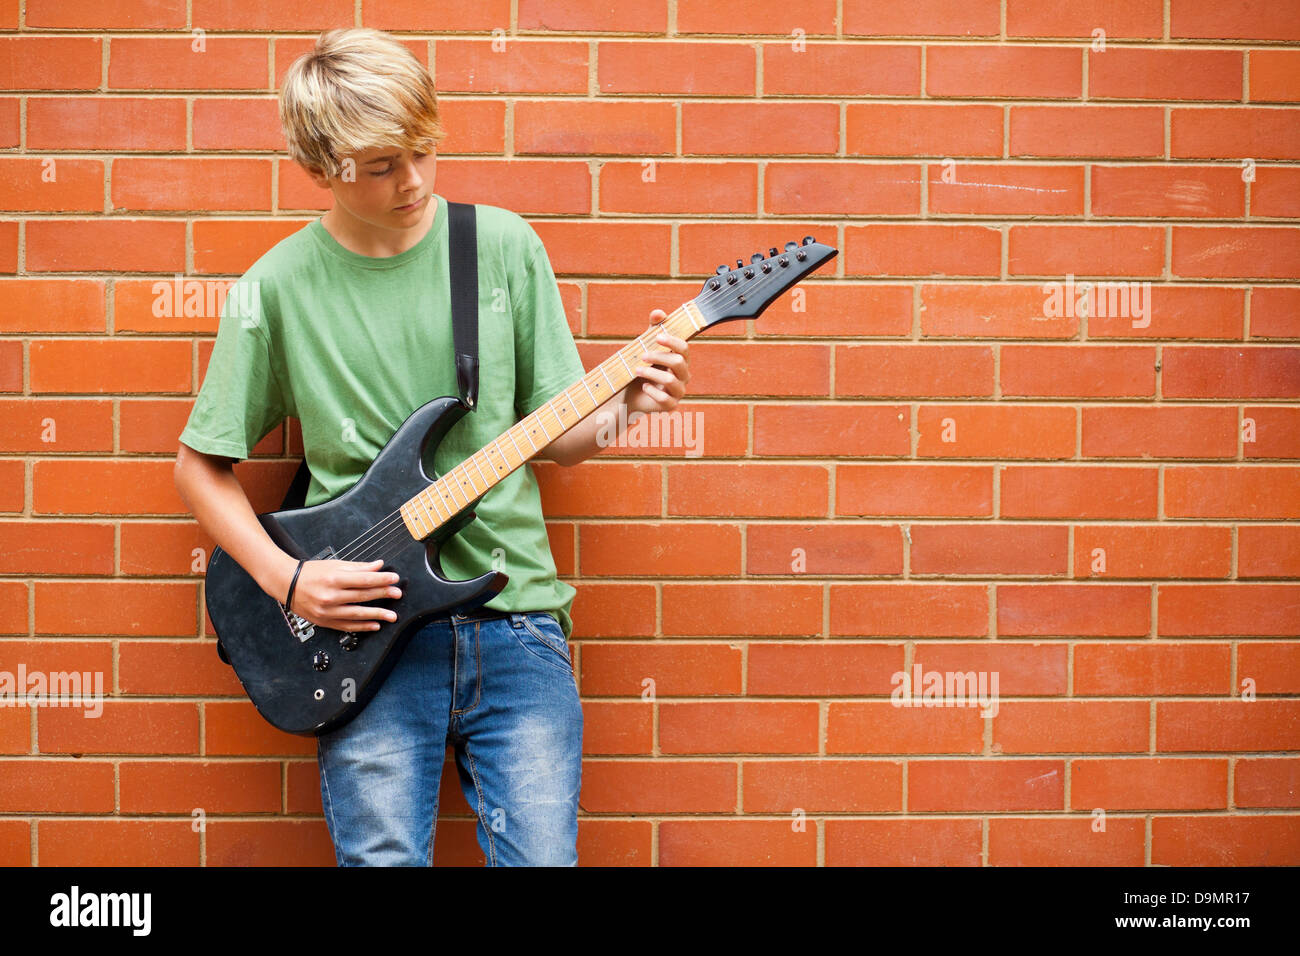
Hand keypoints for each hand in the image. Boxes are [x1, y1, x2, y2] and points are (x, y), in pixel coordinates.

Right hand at [285, 557, 401, 631]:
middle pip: (363, 596)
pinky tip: (374, 625)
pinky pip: (347, 626)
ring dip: (377, 615)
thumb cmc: (311, 573)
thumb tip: (378, 566)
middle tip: (398, 594)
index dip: (381, 579)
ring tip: (392, 616)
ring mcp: (327, 611)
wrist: (286, 584)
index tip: (395, 578)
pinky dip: (362, 626)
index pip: (364, 580)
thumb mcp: (334, 565)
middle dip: (383, 595)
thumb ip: (358, 567)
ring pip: (357, 614)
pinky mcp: (324, 621)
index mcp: (334, 579)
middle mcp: (330, 596)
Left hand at [627, 308, 689, 415]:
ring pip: (670, 381)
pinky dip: (652, 391)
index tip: (656, 337)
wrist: (630, 394)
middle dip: (658, 357)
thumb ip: (653, 329)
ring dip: (651, 373)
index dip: (672, 342)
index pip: (684, 348)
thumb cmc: (642, 367)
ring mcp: (678, 392)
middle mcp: (683, 376)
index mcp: (681, 360)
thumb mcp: (645, 346)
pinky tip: (644, 386)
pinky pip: (664, 398)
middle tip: (642, 356)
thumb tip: (658, 313)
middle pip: (678, 363)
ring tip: (636, 370)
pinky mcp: (670, 406)